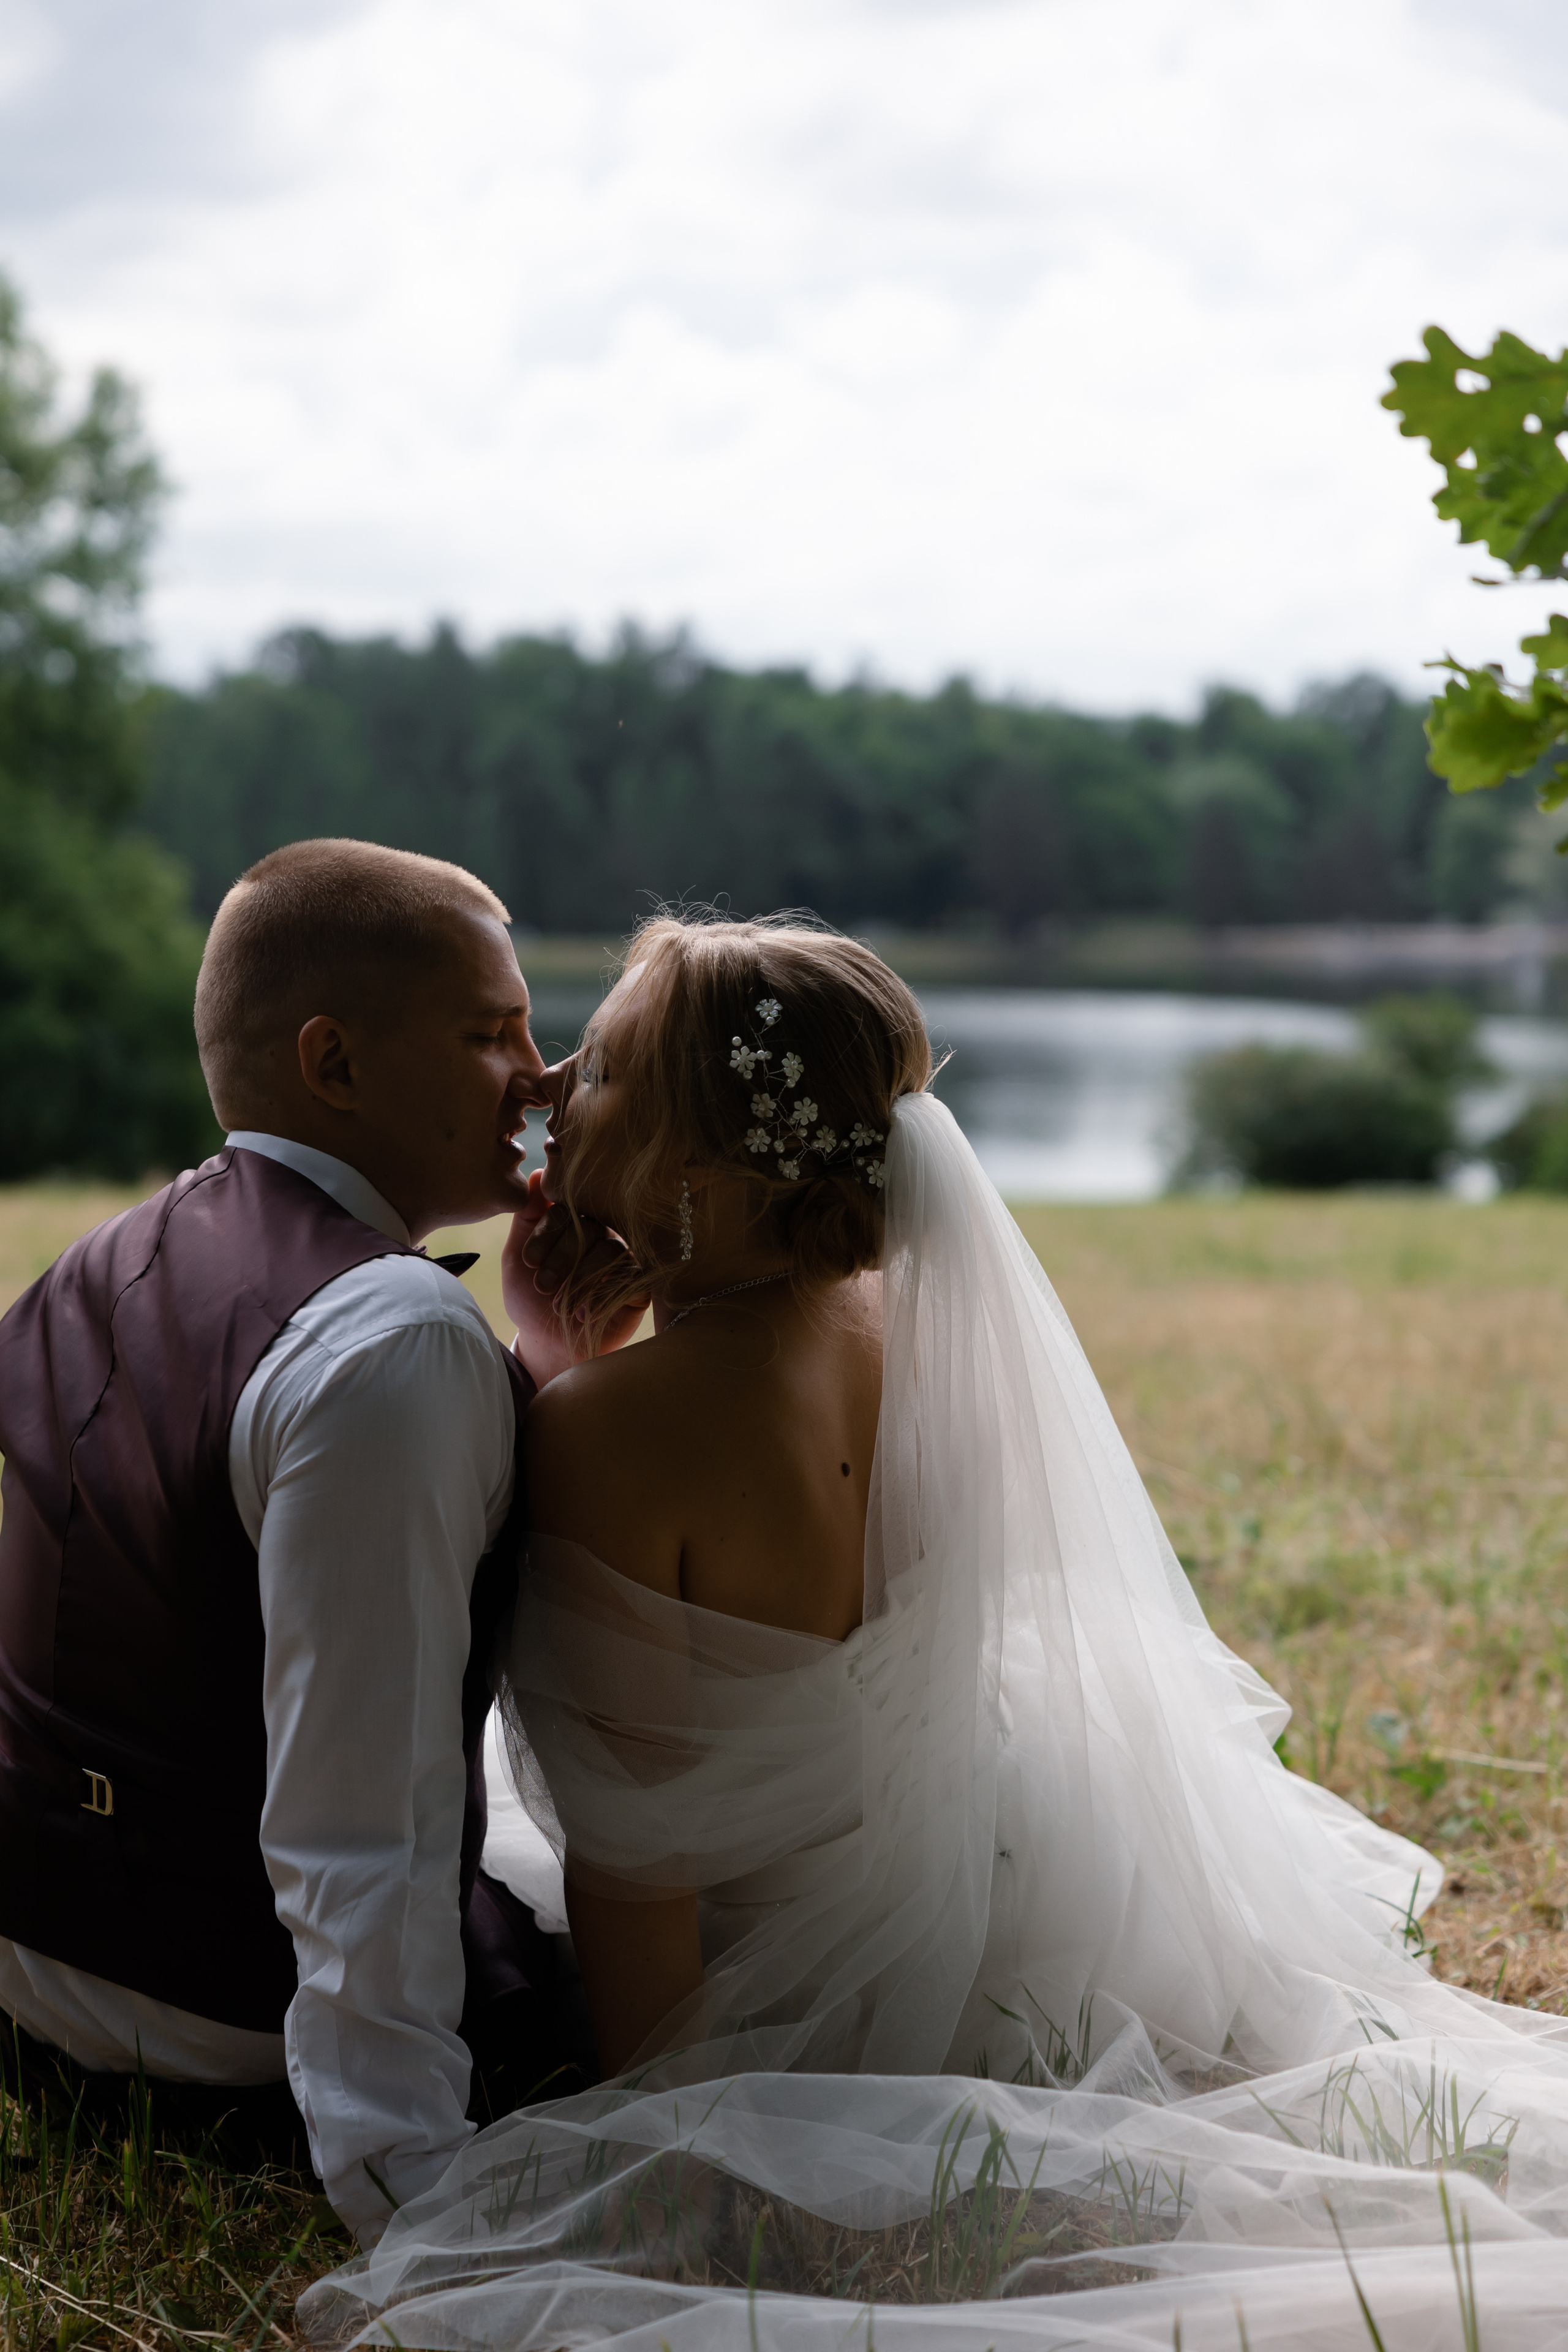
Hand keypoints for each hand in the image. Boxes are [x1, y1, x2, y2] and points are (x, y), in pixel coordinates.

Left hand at [502, 1172, 649, 1385]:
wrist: (548, 1344)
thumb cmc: (531, 1300)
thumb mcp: (517, 1258)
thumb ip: (526, 1218)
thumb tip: (538, 1173)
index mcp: (570, 1223)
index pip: (565, 1209)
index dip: (546, 1232)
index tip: (527, 1261)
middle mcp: (600, 1234)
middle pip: (589, 1226)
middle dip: (562, 1257)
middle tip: (542, 1285)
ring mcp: (622, 1258)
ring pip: (609, 1249)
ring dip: (580, 1277)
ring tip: (559, 1304)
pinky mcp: (639, 1284)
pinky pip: (630, 1276)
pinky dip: (602, 1295)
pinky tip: (583, 1314)